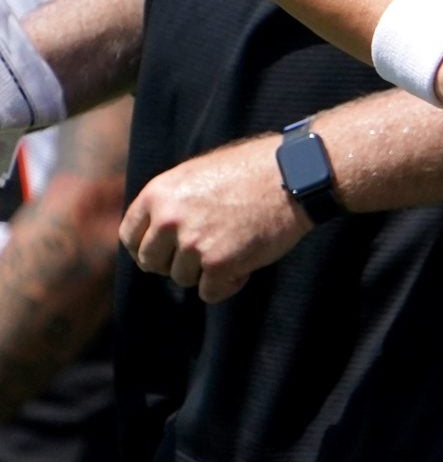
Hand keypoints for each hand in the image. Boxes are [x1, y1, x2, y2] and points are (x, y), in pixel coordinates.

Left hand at [121, 136, 311, 302]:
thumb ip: (172, 201)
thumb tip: (156, 229)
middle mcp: (168, 219)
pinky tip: (245, 266)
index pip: (130, 236)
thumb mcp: (198, 174)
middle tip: (204, 254)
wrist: (294, 175)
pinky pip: (210, 292)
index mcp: (158, 193)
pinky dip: (227, 284)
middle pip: (152, 262)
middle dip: (176, 262)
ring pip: (183, 278)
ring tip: (234, 251)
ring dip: (206, 272)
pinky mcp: (219, 264)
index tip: (164, 253)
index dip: (146, 248)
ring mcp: (193, 243)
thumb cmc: (252, 170)